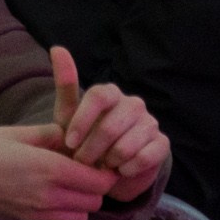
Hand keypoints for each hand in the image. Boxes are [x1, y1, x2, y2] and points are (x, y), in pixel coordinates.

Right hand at [0, 124, 114, 219]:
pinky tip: (53, 195)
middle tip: (86, 169)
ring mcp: (37, 213)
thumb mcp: (18, 132)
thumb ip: (51, 135)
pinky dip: (66, 213)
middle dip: (96, 186)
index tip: (99, 159)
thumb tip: (72, 136)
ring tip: (70, 184)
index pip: (97, 180)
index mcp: (49, 169)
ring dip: (82, 202)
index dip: (104, 170)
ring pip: (81, 216)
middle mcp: (48, 196)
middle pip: (94, 201)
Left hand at [49, 47, 168, 202]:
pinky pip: (145, 157)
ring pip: (127, 145)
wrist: (108, 171)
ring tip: (102, 166)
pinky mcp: (162, 143)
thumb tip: (57, 48)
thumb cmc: (84, 140)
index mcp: (110, 93)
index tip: (70, 143)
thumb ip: (65, 85)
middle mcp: (133, 103)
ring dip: (109, 162)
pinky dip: (128, 169)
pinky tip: (121, 171)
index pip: (99, 95)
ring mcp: (150, 122)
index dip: (83, 121)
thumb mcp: (68, 117)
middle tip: (83, 162)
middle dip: (92, 150)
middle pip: (111, 125)